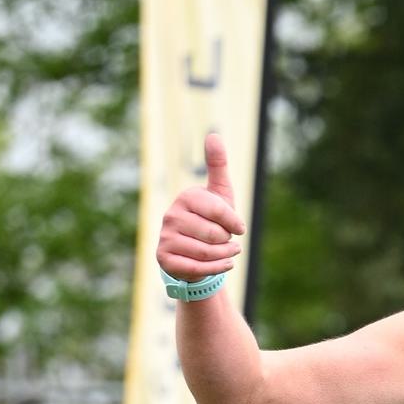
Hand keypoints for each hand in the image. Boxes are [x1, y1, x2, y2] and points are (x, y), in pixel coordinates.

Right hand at [156, 132, 245, 281]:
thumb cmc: (211, 220)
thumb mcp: (219, 193)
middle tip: (226, 240)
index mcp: (186, 197)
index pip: (219, 211)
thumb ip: (218, 166)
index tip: (239, 228)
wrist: (195, 252)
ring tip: (227, 252)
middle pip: (214, 234)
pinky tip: (224, 264)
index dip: (234, 223)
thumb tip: (214, 135)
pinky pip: (198, 268)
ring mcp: (165, 237)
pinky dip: (218, 269)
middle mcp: (170, 215)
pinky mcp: (164, 258)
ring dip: (225, 256)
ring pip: (207, 253)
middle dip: (227, 241)